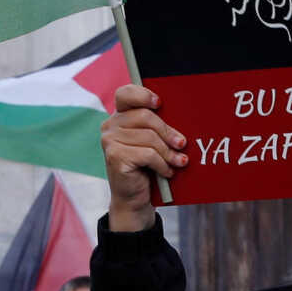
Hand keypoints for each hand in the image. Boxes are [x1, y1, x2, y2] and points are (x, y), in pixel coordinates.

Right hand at [99, 83, 183, 231]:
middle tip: (182, 144)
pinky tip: (167, 172)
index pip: (126, 93)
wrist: (133, 196)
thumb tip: (180, 119)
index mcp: (119, 115)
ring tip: (179, 162)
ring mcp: (109, 140)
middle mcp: (110, 125)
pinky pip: (147, 154)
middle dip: (168, 132)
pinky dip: (162, 164)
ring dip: (169, 152)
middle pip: (146, 116)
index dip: (143, 94)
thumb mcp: (152, 142)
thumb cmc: (146, 166)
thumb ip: (156, 127)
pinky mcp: (114, 156)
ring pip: (149, 138)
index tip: (160, 104)